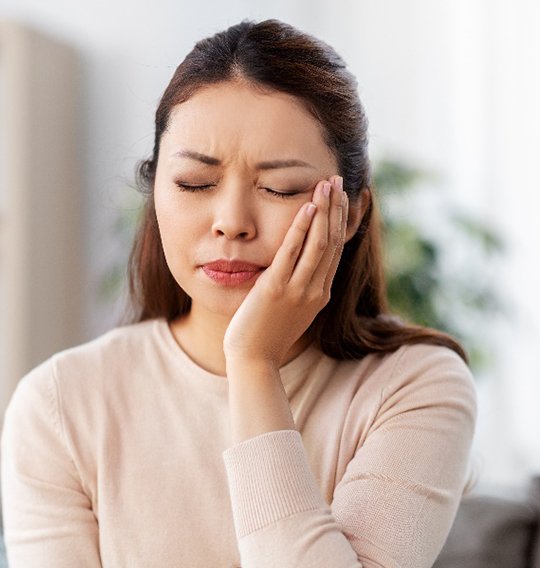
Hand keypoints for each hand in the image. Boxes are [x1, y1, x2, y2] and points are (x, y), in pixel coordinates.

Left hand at [223, 175, 347, 367]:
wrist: (254, 359)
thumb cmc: (267, 334)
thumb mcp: (291, 308)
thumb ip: (299, 286)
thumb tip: (297, 264)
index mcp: (320, 293)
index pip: (335, 250)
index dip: (339, 221)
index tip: (339, 197)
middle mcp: (315, 289)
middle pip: (332, 241)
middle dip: (336, 208)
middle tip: (337, 180)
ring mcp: (298, 290)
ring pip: (319, 243)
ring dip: (324, 211)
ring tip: (326, 184)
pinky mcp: (276, 289)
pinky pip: (292, 253)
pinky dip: (301, 229)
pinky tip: (307, 207)